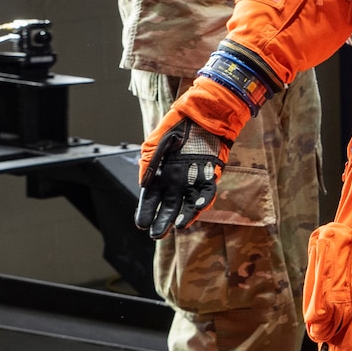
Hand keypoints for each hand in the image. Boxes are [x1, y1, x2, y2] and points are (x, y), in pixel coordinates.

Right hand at [136, 117, 228, 238]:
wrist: (200, 115)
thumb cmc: (176, 127)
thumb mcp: (155, 144)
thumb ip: (148, 164)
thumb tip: (143, 185)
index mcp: (160, 177)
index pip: (150, 200)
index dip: (145, 212)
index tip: (142, 223)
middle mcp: (175, 183)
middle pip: (168, 207)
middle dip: (162, 222)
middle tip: (157, 235)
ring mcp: (192, 181)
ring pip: (188, 205)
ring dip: (184, 217)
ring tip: (178, 226)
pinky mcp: (209, 176)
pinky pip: (206, 193)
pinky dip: (204, 201)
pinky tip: (198, 208)